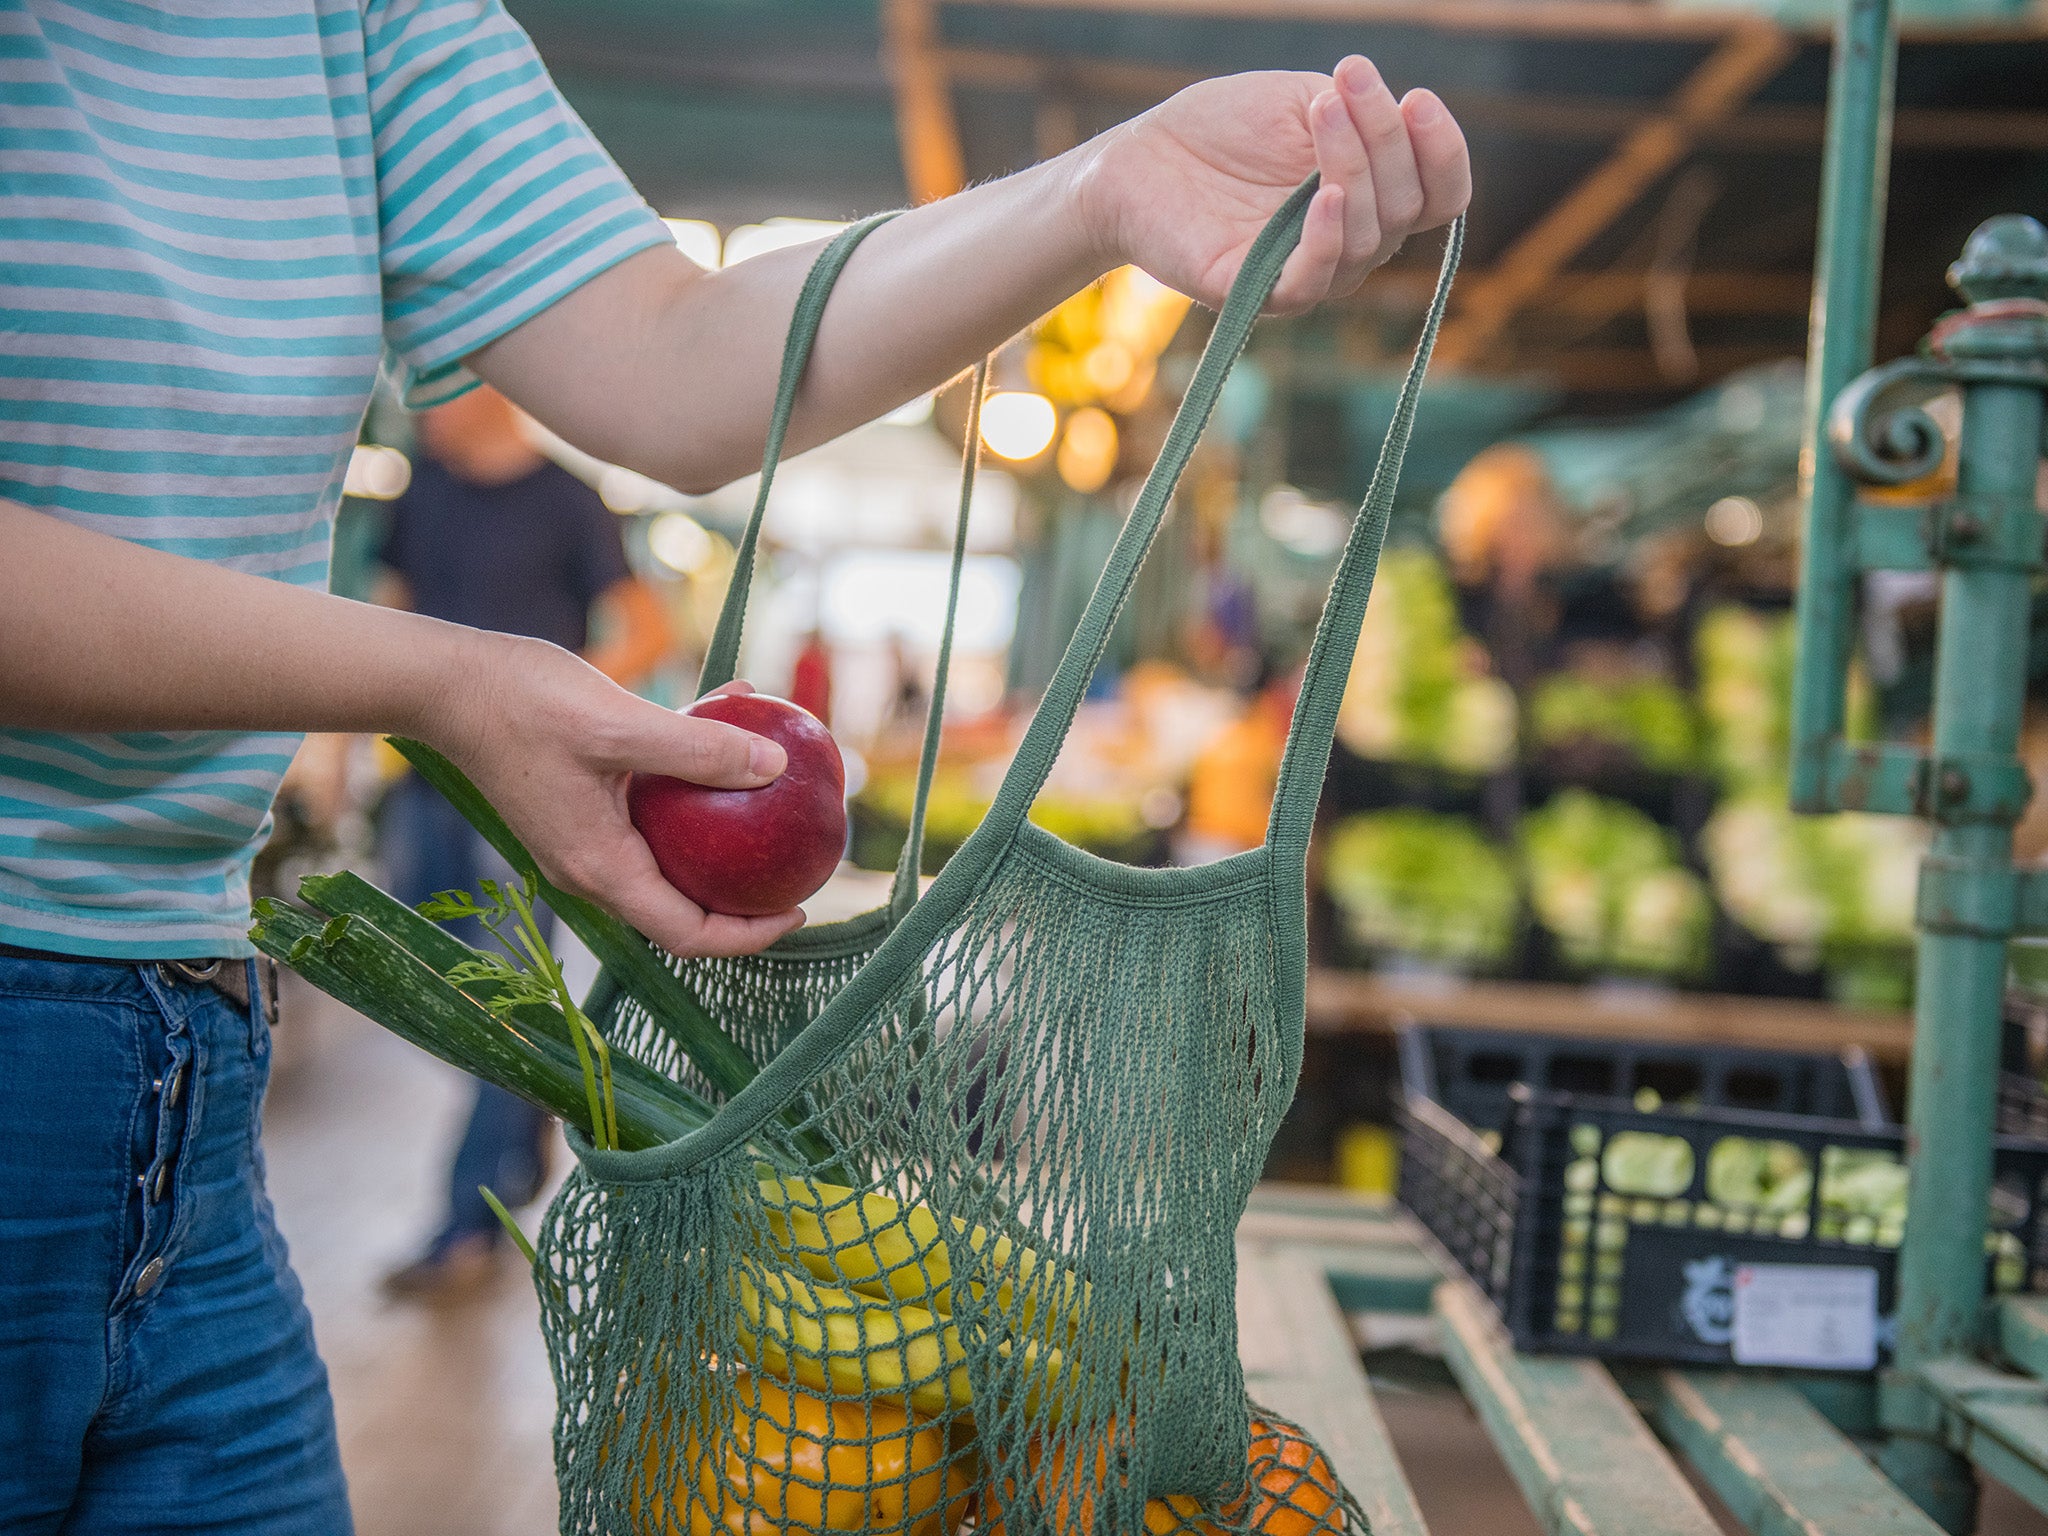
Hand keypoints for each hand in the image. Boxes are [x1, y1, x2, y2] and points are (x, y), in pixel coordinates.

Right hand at [430, 636, 803, 956]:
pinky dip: (690, 780)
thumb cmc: (523, 704)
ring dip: (721, 831)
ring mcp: (584, 837)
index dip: (748, 934)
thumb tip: (776, 768)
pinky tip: (727, 719)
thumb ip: (699, 750)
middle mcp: (592, 866)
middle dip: (743, 894)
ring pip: (669, 855)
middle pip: (682, 906)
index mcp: (601, 868)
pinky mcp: (581, 804)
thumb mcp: (620, 725)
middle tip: (794, 864)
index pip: (688, 933)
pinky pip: (650, 809)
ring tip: (773, 794)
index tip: (798, 911)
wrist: (447, 684)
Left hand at [1076, 57, 1469, 313]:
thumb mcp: (1302, 102)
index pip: (1437, 197)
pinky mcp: (1255, 293)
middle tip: (1347, 78)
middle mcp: (1346, 243)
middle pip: (1404, 209)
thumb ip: (1358, 115)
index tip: (1416, 98)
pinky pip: (1311, 283)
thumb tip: (1401, 121)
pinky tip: (1324, 195)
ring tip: (1323, 108)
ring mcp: (1304, 272)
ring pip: (1366, 240)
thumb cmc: (1221, 129)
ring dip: (1355, 166)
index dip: (1442, 153)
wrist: (1139, 158)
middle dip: (1385, 138)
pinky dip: (1327, 239)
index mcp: (1367, 199)